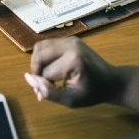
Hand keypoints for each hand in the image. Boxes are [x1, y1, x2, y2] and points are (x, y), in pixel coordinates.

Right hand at [24, 37, 138, 112]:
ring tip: (45, 76)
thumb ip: (48, 91)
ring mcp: (70, 39)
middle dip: (36, 71)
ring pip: (40, 47)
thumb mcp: (70, 99)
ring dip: (37, 62)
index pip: (45, 72)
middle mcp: (70, 44)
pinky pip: (47, 45)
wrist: (111, 81)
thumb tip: (27, 78)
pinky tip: (50, 68)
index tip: (44, 96)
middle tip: (41, 85)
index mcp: (73, 60)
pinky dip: (43, 56)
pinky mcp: (69, 38)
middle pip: (39, 54)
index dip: (42, 85)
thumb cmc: (92, 93)